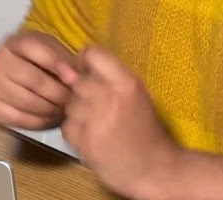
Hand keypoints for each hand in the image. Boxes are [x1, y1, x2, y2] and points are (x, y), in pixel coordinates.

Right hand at [0, 30, 77, 129]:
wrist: (15, 79)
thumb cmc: (41, 64)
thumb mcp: (54, 53)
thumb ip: (65, 61)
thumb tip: (75, 77)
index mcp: (14, 43)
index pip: (32, 48)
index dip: (54, 62)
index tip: (73, 77)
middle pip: (31, 79)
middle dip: (57, 92)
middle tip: (73, 100)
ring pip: (26, 102)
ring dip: (50, 109)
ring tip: (65, 110)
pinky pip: (18, 119)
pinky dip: (39, 121)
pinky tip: (50, 118)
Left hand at [59, 45, 179, 198]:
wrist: (155, 168)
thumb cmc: (146, 130)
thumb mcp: (136, 96)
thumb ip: (108, 80)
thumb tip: (70, 69)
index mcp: (127, 83)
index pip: (93, 54)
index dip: (84, 62)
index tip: (87, 71)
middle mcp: (110, 97)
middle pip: (78, 82)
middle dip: (82, 93)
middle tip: (97, 107)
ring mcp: (96, 120)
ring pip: (70, 106)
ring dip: (78, 114)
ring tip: (95, 124)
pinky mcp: (86, 142)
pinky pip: (67, 128)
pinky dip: (75, 132)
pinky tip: (91, 138)